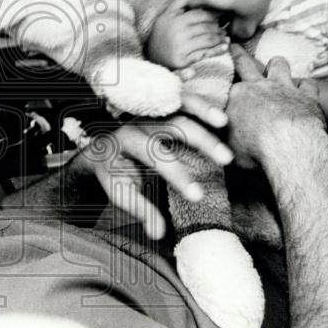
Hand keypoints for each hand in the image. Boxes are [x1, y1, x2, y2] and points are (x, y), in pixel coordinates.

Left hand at [74, 93, 231, 239]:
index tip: (198, 195)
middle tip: (227, 159)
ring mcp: (151, 107)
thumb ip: (139, 209)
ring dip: (203, 110)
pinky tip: (218, 105)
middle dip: (200, 140)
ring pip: (178, 102)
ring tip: (225, 123)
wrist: (101, 146)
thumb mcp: (120, 191)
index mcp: (126, 140)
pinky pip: (181, 94)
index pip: (155, 155)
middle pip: (173, 124)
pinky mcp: (161, 103)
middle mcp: (139, 119)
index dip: (177, 175)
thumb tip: (158, 233)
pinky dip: (199, 98)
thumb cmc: (113, 172)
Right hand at [147, 0, 228, 69]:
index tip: (217, 19)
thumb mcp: (166, 17)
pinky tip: (224, 48)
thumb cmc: (161, 34)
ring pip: (208, 41)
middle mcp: (179, 33)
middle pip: (207, 28)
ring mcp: (182, 48)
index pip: (201, 16)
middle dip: (218, 29)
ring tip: (224, 38)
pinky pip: (205, 54)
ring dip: (220, 39)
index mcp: (177, 21)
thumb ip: (178, 4)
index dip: (212, 17)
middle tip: (223, 30)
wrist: (151, 55)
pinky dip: (217, 51)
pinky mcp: (184, 60)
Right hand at [225, 44, 326, 169]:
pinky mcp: (307, 96)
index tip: (216, 74)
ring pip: (280, 64)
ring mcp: (284, 88)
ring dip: (277, 66)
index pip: (224, 83)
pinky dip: (306, 88)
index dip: (220, 78)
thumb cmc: (256, 151)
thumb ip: (224, 136)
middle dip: (238, 54)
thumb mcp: (229, 146)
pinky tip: (305, 92)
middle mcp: (258, 86)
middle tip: (233, 46)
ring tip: (276, 68)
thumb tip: (217, 137)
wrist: (289, 148)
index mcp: (236, 96)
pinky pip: (308, 84)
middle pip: (246, 63)